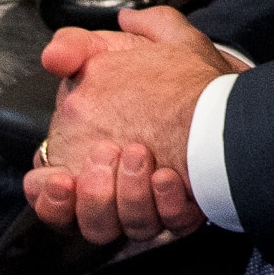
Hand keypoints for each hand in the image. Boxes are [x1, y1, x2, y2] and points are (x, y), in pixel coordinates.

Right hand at [23, 7, 228, 249]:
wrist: (224, 91)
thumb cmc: (171, 74)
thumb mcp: (121, 48)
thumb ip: (77, 45)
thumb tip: (51, 56)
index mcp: (88, 156)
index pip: (51, 195)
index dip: (49, 196)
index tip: (60, 179)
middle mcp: (115, 189)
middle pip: (88, 220)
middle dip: (94, 195)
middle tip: (108, 153)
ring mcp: (150, 205)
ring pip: (125, 228)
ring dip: (128, 196)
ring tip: (141, 155)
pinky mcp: (182, 213)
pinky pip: (169, 226)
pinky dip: (166, 205)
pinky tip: (169, 177)